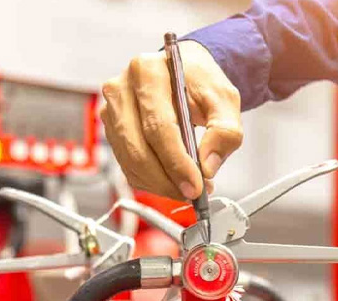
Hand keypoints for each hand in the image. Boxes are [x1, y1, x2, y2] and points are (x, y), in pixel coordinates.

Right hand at [101, 41, 242, 199]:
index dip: (176, 162)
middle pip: (138, 148)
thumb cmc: (200, 82)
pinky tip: (173, 180)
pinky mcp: (112, 131)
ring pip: (131, 162)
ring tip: (188, 186)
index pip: (158, 126)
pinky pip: (128, 167)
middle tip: (193, 193)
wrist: (183, 72)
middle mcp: (121, 89)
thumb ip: (224, 131)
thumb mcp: (225, 99)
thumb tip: (207, 166)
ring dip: (161, 184)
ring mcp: (112, 111)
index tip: (195, 186)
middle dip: (167, 180)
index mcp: (147, 71)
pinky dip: (152, 181)